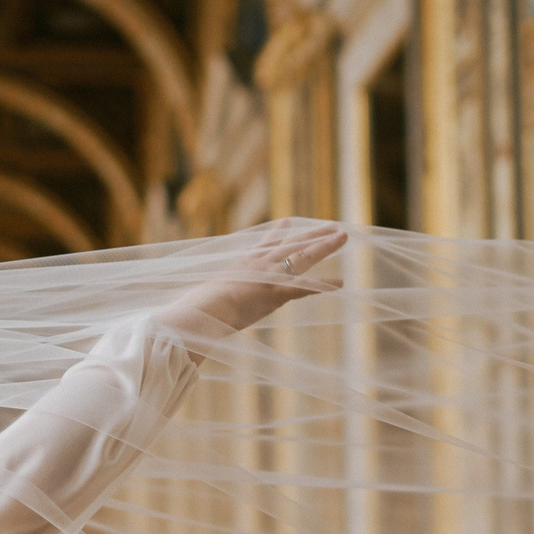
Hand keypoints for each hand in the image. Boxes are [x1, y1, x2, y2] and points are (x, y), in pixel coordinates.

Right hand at [157, 222, 346, 337]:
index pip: (263, 244)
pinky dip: (324, 286)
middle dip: (313, 234)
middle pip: (291, 244)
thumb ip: (206, 299)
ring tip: (342, 236)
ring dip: (324, 246)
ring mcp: (269, 276)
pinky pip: (306, 287)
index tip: (287, 222)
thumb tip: (191, 309)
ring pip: (302, 256)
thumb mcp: (203, 298)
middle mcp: (258, 264)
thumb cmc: (197, 309)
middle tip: (331, 225)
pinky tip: (341, 284)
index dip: (277, 233)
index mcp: (242, 264)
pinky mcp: (276, 293)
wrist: (202, 311)